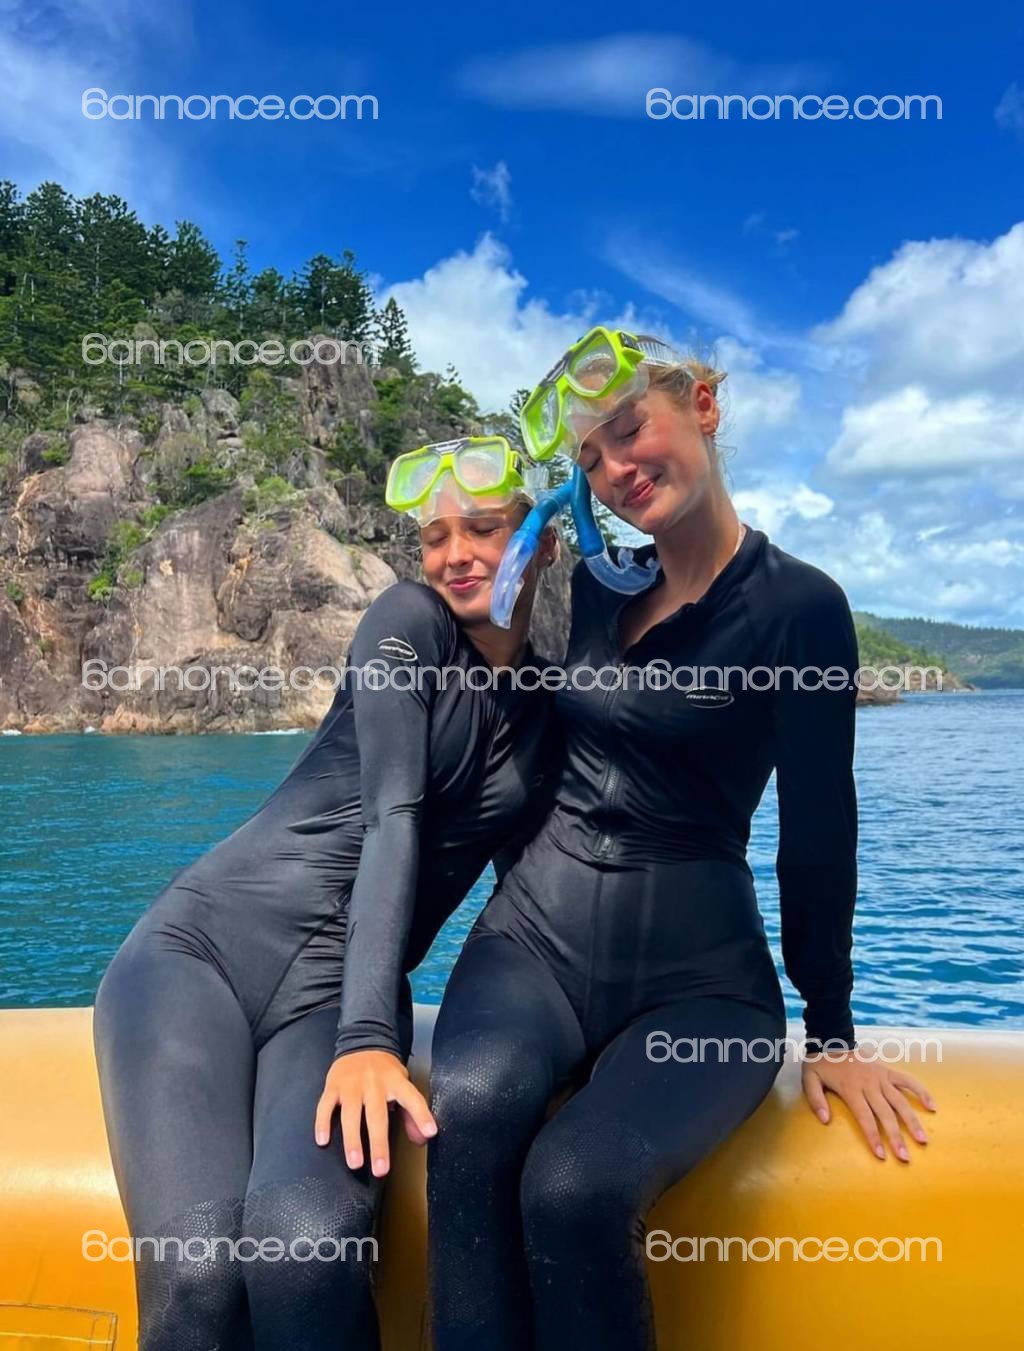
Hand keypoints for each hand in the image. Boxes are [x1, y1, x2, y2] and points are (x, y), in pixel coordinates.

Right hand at [314, 1049, 436, 1176]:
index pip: (412, 1098)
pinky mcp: (332, 1085)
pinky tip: (322, 1141)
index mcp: (395, 1081)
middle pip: (377, 1115)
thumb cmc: (385, 1071)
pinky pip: (325, 1106)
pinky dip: (322, 1123)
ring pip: (350, 1114)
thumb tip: (423, 1139)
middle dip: (379, 1144)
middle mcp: (373, 1083)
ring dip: (352, 1140)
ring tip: (355, 1163)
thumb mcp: (403, 1084)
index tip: (429, 1133)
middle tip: (381, 1169)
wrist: (362, 1042)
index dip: (422, 1115)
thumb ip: (412, 1112)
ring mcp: (351, 1084)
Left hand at [801, 1048, 937, 1161]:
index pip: (865, 1117)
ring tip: (923, 1140)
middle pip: (885, 1114)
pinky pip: (907, 1081)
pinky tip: (932, 1106)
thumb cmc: (820, 1063)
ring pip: (900, 1101)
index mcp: (851, 1088)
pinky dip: (921, 1091)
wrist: (831, 1038)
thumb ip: (815, 1099)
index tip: (881, 1155)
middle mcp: (869, 1084)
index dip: (873, 1137)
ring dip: (912, 1121)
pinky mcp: (888, 1071)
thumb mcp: (809, 1079)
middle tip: (905, 1157)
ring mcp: (881, 1077)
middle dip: (896, 1137)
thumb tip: (825, 1120)